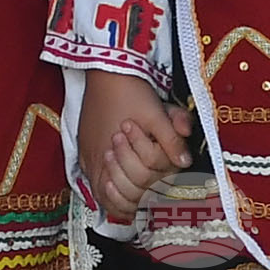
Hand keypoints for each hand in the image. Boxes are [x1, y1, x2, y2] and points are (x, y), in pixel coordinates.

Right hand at [78, 69, 188, 225]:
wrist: (106, 70)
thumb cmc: (132, 91)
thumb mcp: (157, 113)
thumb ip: (170, 139)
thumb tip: (185, 162)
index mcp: (115, 153)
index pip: (127, 192)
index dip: (143, 199)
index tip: (157, 198)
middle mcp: (96, 159)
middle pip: (114, 194)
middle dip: (132, 196)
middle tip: (149, 195)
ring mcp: (87, 155)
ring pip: (100, 190)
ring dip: (118, 195)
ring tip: (136, 198)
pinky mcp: (84, 149)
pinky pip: (92, 178)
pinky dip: (106, 186)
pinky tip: (119, 183)